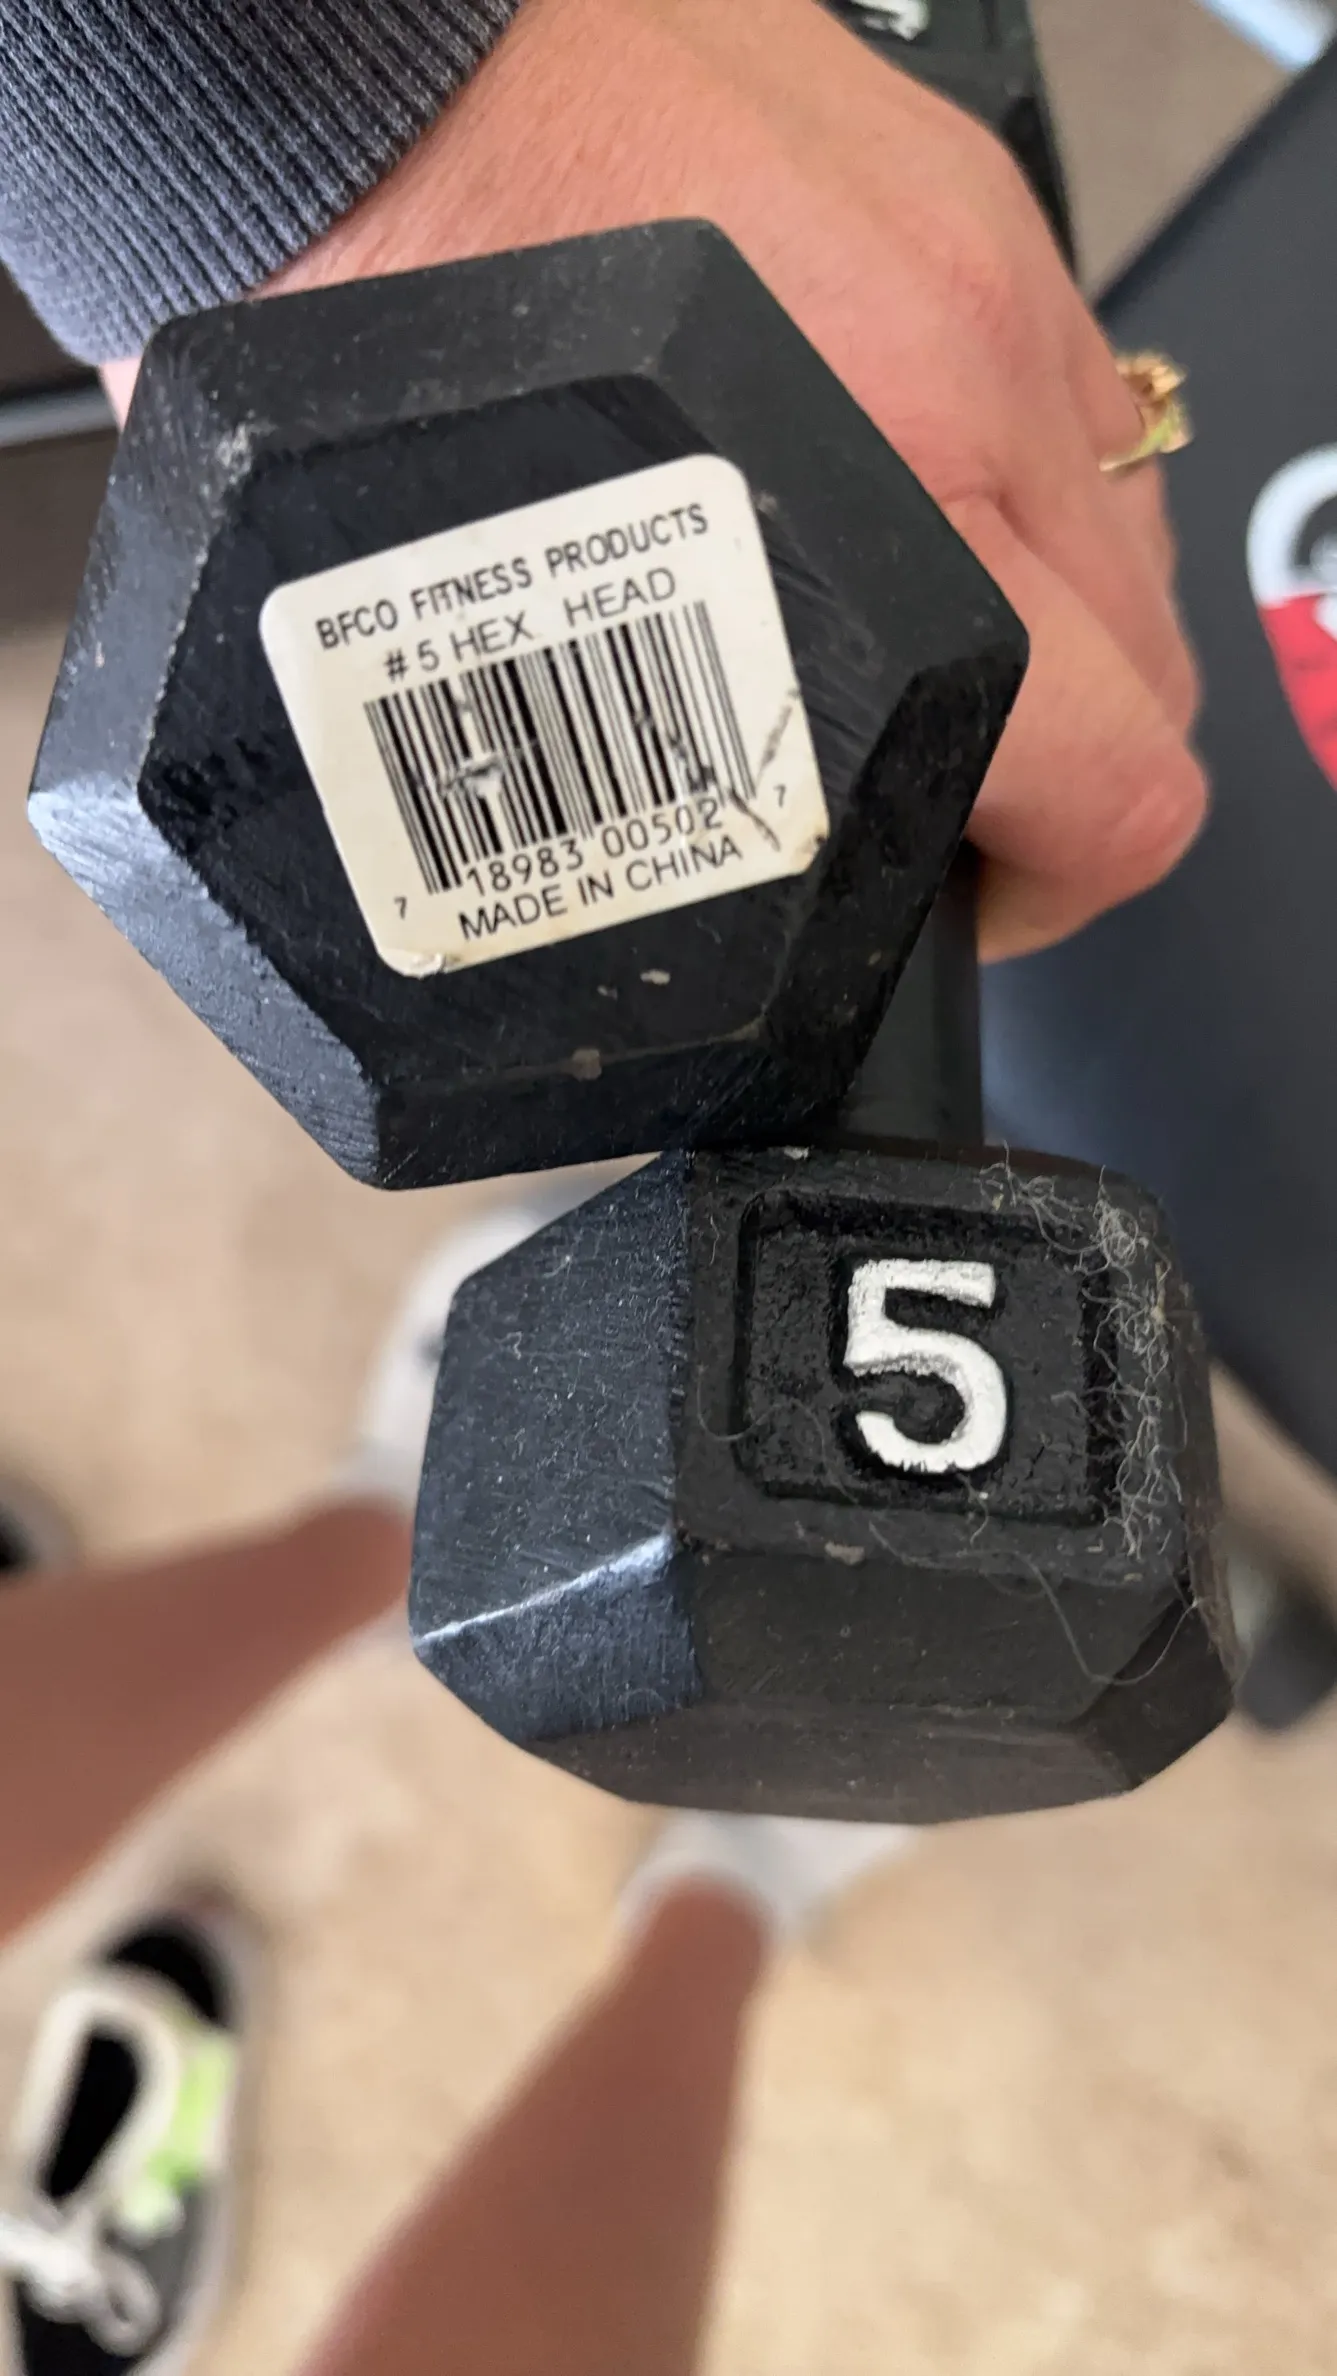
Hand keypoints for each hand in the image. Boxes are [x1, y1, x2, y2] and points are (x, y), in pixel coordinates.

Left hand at [112, 0, 1204, 959]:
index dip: (1056, 883)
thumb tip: (713, 828)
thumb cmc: (412, 299)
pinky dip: (1013, 475)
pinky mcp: (967, 197)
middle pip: (1152, 668)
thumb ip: (671, 736)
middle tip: (928, 784)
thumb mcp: (529, 606)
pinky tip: (898, 487)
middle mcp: (978, 384)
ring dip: (1053, 617)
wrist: (381, 66)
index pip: (1117, 776)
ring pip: (1131, 529)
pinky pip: (1068, 390)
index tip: (966, 891)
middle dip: (1059, 759)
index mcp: (889, 513)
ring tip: (922, 637)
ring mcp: (990, 273)